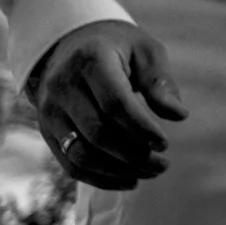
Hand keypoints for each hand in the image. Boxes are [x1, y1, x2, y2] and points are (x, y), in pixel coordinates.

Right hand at [26, 19, 185, 190]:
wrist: (71, 45)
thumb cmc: (119, 49)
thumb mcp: (145, 51)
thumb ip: (160, 82)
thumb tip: (179, 115)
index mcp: (91, 60)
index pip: (115, 103)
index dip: (141, 128)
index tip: (165, 144)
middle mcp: (63, 86)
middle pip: (98, 132)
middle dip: (133, 154)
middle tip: (162, 165)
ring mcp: (50, 111)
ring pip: (81, 154)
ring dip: (117, 171)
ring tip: (149, 173)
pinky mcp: (47, 130)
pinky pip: (70, 163)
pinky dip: (99, 178)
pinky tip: (128, 180)